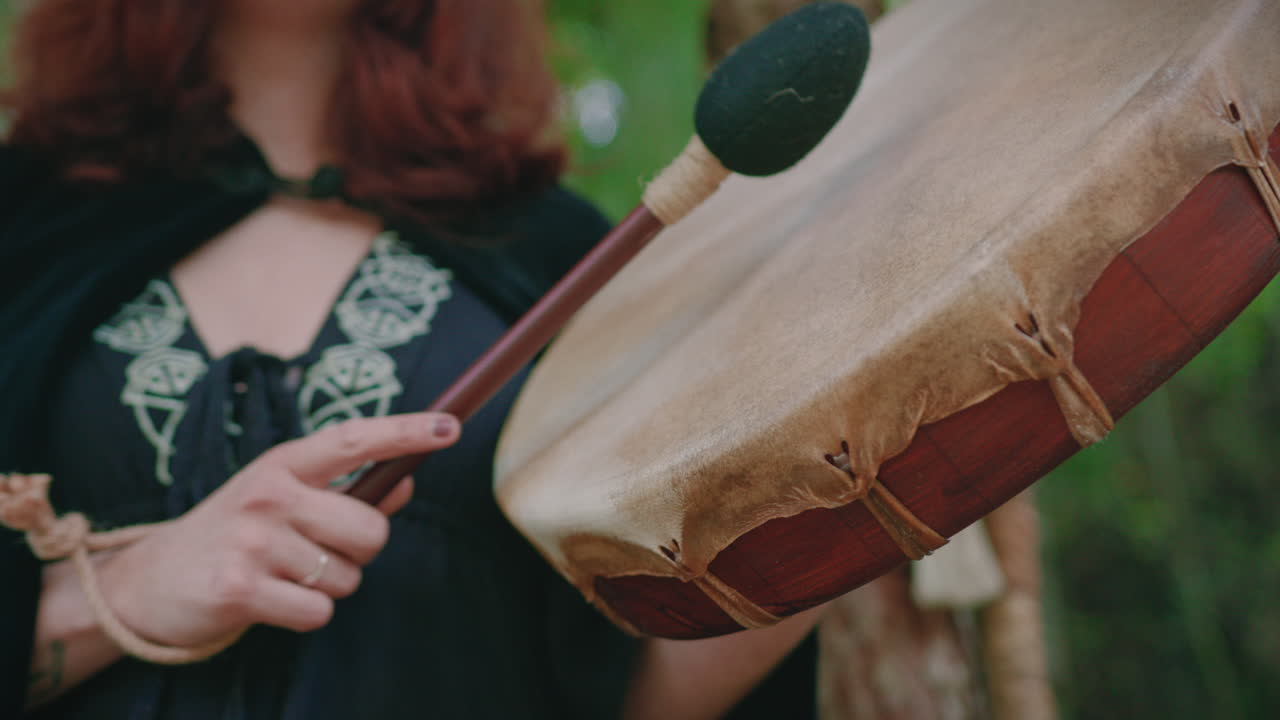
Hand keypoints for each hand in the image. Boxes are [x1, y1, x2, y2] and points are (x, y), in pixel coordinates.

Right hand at [95, 412, 458, 647]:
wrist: (150, 582)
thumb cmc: (235, 534)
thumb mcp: (283, 499)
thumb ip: (347, 492)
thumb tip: (406, 484)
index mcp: (282, 466)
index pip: (352, 440)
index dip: (404, 433)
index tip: (448, 427)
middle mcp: (268, 495)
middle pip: (370, 530)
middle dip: (361, 552)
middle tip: (320, 553)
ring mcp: (252, 542)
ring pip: (347, 577)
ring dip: (327, 587)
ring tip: (283, 575)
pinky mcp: (240, 589)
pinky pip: (318, 612)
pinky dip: (306, 615)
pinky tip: (271, 601)